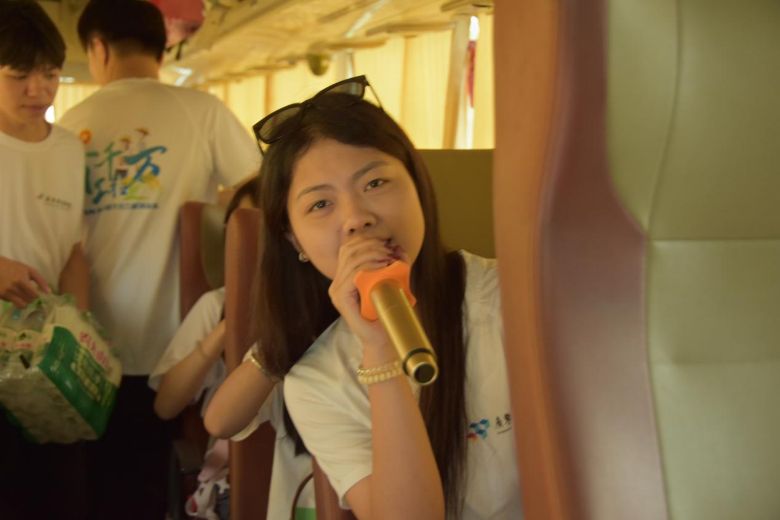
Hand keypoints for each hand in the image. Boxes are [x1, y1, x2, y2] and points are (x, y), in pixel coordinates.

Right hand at [0, 256, 49, 307]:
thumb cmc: (14, 267)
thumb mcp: (29, 270)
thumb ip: (40, 280)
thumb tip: (48, 292)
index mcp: (21, 280)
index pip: (34, 295)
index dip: (36, 295)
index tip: (36, 292)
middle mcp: (12, 288)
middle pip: (28, 301)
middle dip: (31, 298)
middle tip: (29, 294)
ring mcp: (5, 293)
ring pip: (20, 305)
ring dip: (24, 301)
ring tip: (23, 295)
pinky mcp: (0, 296)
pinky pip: (11, 302)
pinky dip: (14, 300)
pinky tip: (13, 293)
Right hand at [328, 236, 396, 352]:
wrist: (382, 338)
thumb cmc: (386, 311)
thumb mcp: (391, 283)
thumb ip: (393, 265)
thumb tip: (398, 247)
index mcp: (344, 276)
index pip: (349, 247)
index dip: (367, 239)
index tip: (387, 242)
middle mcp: (337, 282)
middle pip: (349, 249)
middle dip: (370, 244)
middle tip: (389, 250)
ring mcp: (337, 291)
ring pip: (351, 259)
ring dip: (371, 253)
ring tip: (388, 257)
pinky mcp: (341, 298)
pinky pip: (352, 275)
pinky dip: (367, 266)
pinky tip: (381, 265)